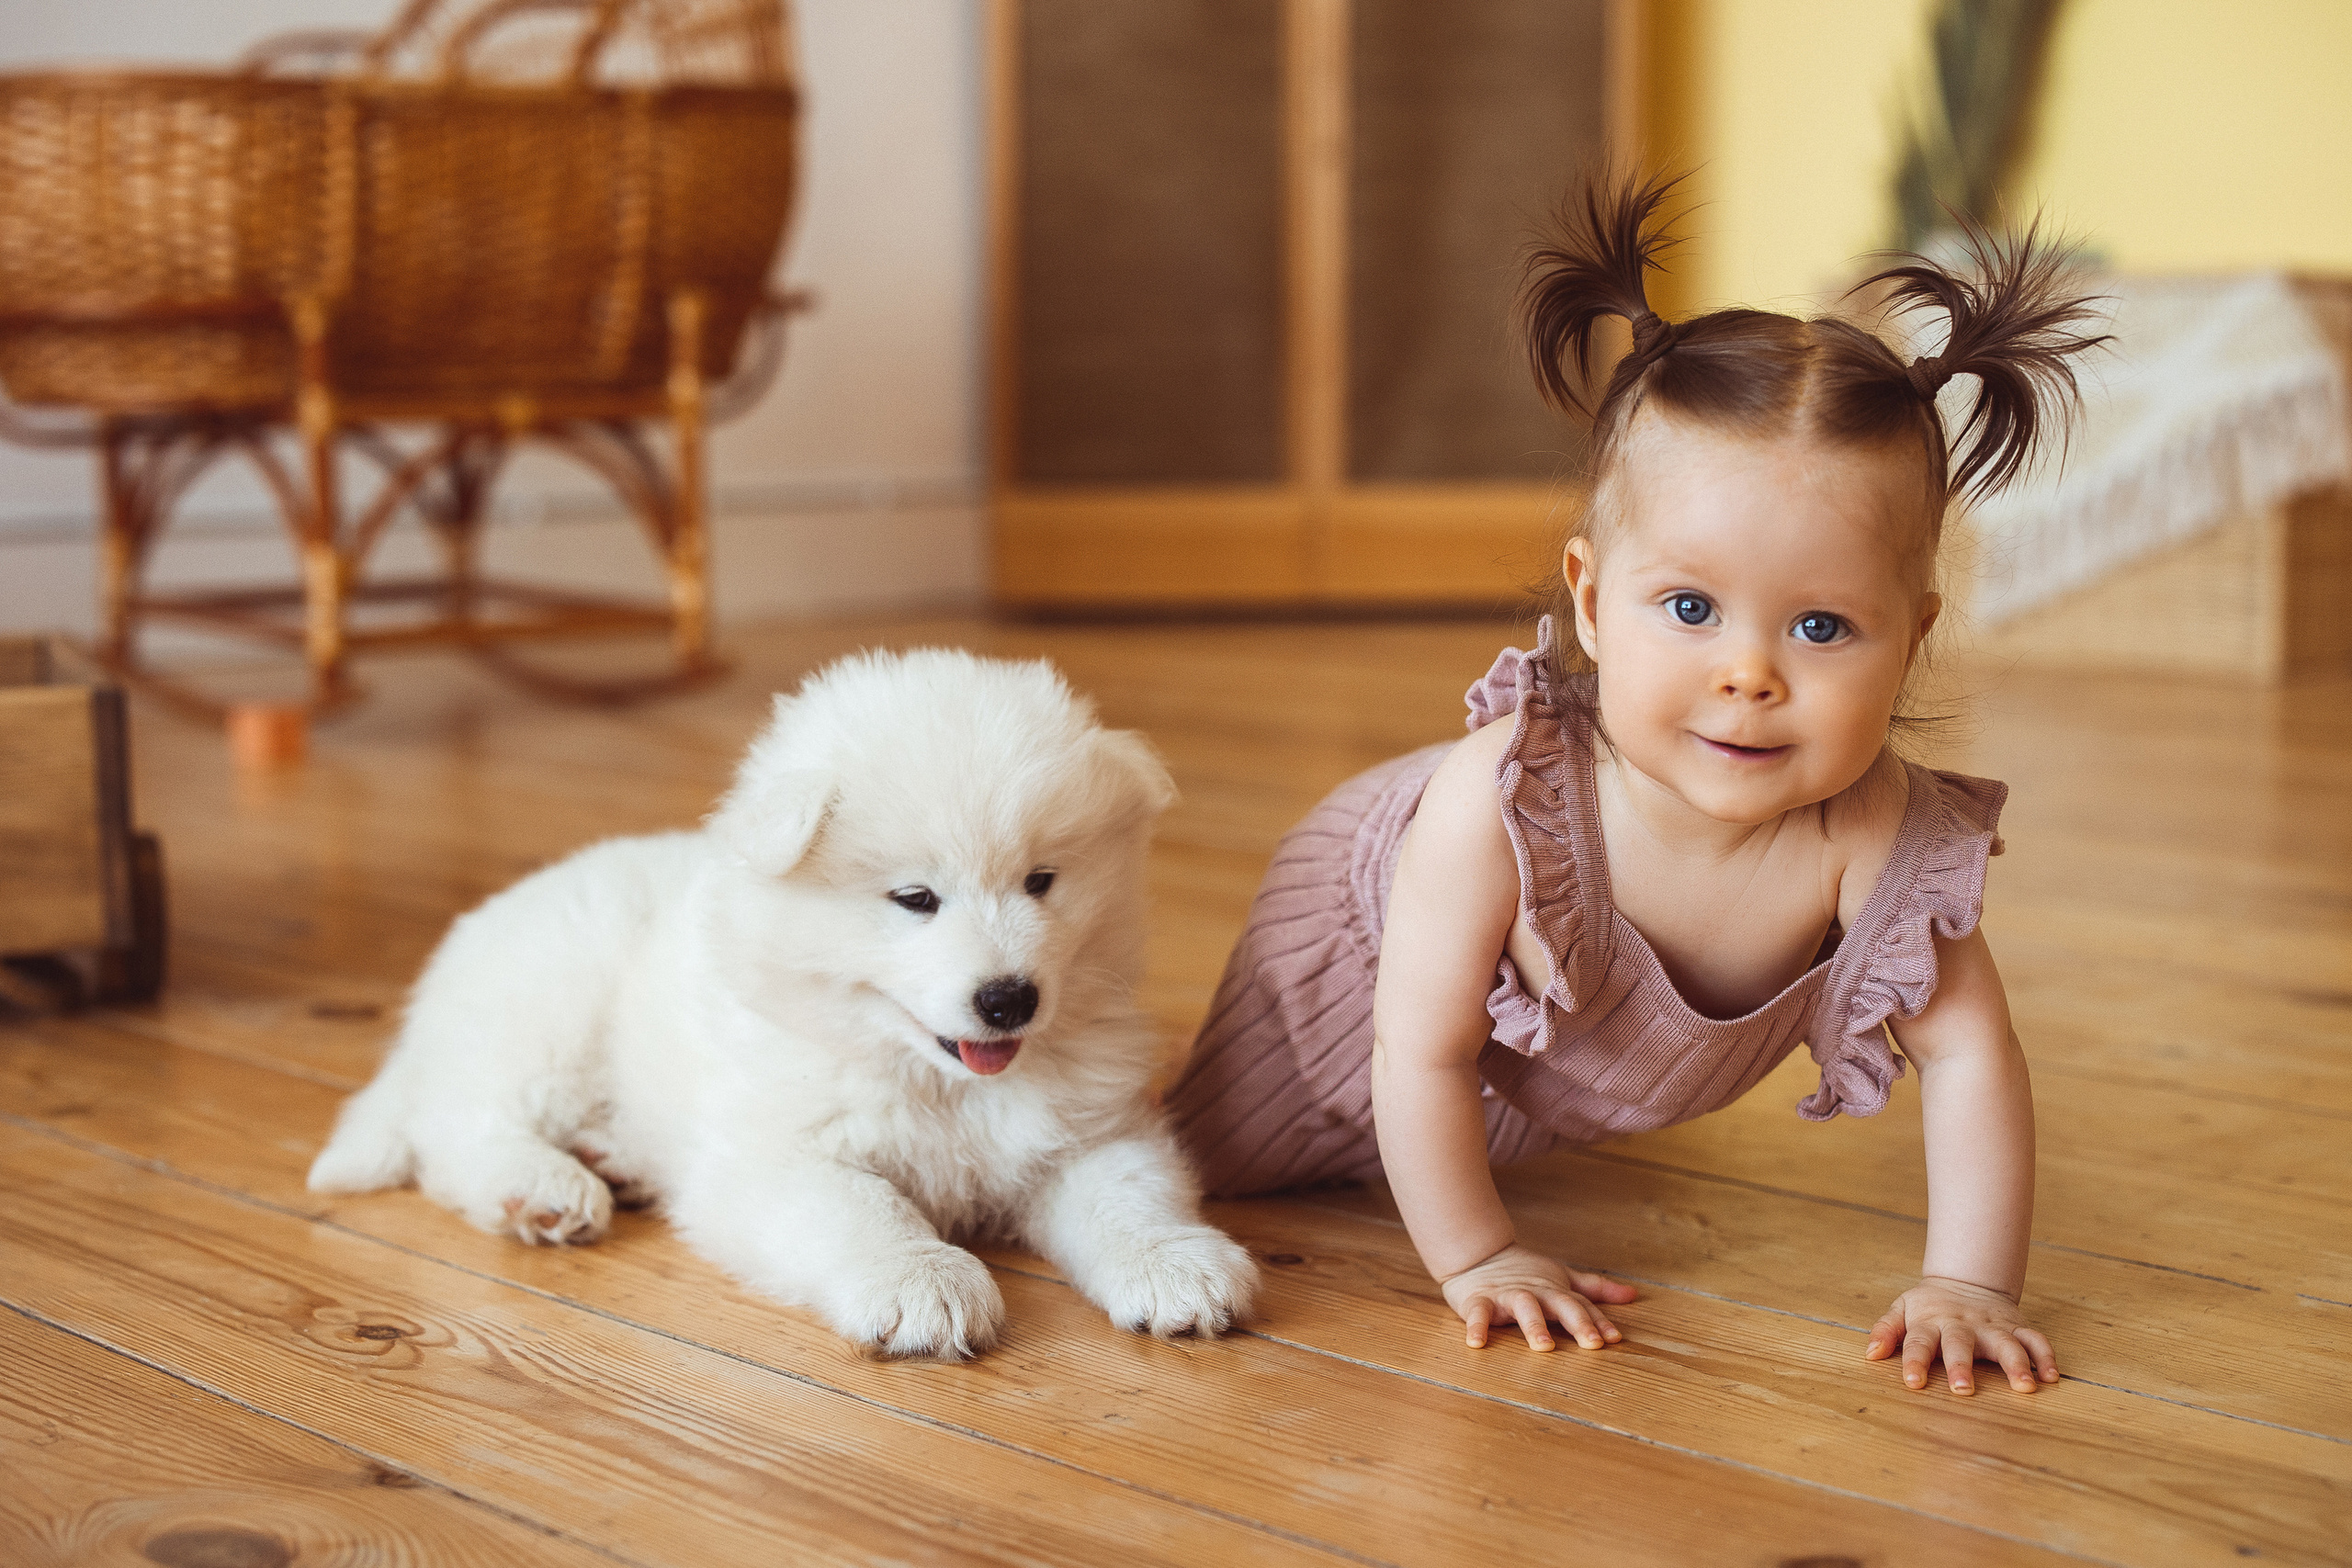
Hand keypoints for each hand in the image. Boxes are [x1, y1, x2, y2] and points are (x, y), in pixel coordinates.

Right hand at [1440, 1242, 1636, 1350]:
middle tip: (1592, 1344)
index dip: (1598, 1322)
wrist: (1478, 1253)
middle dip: (1577, 1323)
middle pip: (1559, 1305)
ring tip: (1544, 1347)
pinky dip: (1477, 1327)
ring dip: (1534, 1326)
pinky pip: (1478, 1313)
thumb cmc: (1524, 1273)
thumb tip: (1632, 1295)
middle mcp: (1535, 1292)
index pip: (1582, 1306)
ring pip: (1523, 1308)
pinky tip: (1477, 1343)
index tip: (1615, 1339)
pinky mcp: (1478, 1300)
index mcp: (1555, 1291)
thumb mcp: (1562, 1278)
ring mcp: (1507, 1295)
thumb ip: (1594, 1289)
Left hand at [1867, 1275, 2058, 1393]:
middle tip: (1962, 1390)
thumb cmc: (1930, 1306)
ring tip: (2025, 1387)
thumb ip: (1886, 1330)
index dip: (1915, 1362)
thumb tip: (1869, 1354)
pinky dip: (2046, 1356)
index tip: (1913, 1383)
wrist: (1966, 1280)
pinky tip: (2052, 1377)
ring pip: (2006, 1343)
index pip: (1918, 1342)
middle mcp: (1962, 1324)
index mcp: (1931, 1322)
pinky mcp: (2016, 1326)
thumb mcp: (1902, 1310)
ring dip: (2015, 1364)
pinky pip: (2035, 1339)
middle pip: (1960, 1344)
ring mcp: (1992, 1325)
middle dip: (1960, 1366)